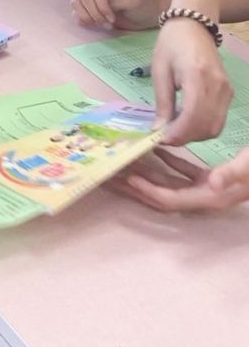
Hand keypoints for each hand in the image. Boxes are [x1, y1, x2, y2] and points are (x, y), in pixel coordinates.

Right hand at [71, 0, 162, 30]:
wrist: (146, 13)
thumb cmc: (143, 6)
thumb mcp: (132, 2)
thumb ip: (114, 3)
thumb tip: (97, 9)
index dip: (101, 7)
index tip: (112, 19)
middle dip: (96, 14)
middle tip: (109, 24)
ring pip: (77, 2)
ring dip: (88, 16)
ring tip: (101, 24)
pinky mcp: (89, 2)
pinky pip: (77, 8)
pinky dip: (82, 17)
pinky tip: (93, 23)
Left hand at [116, 145, 248, 211]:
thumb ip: (233, 174)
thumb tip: (212, 183)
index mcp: (212, 196)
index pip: (171, 199)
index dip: (147, 191)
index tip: (126, 177)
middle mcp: (208, 196)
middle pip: (164, 196)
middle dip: (139, 188)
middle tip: (113, 175)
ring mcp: (211, 188)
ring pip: (172, 184)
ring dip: (150, 175)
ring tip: (127, 162)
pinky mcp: (216, 176)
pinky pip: (186, 172)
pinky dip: (170, 162)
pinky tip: (158, 147)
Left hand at [152, 20, 232, 144]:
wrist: (193, 26)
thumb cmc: (172, 44)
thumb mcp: (159, 71)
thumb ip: (162, 102)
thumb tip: (159, 130)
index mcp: (197, 76)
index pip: (193, 116)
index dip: (178, 134)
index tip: (160, 139)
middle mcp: (217, 86)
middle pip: (206, 126)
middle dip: (185, 138)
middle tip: (164, 137)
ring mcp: (226, 90)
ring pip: (215, 127)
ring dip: (194, 135)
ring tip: (173, 130)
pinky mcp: (229, 92)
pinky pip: (219, 119)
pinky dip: (203, 127)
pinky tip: (186, 122)